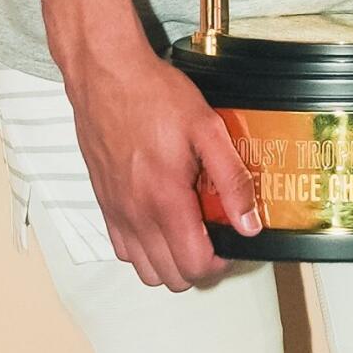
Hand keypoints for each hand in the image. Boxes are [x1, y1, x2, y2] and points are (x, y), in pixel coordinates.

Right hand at [68, 43, 259, 290]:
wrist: (106, 75)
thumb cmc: (154, 96)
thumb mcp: (208, 129)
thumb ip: (232, 180)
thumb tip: (249, 223)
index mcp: (165, 199)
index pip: (195, 265)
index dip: (220, 262)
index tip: (230, 241)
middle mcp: (136, 213)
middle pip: (171, 277)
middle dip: (198, 265)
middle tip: (213, 237)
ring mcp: (116, 211)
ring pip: (144, 270)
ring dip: (170, 262)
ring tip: (188, 233)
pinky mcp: (103, 202)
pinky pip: (122, 249)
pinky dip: (143, 250)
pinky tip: (160, 223)